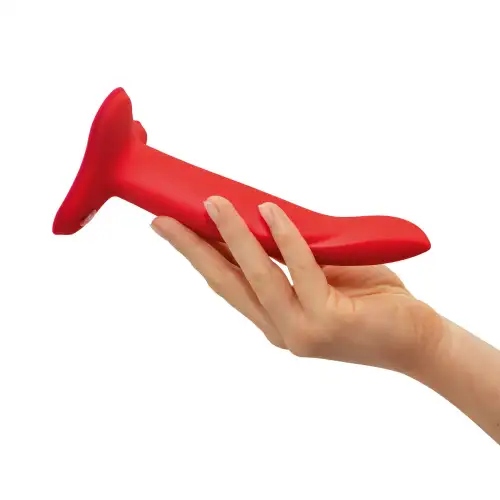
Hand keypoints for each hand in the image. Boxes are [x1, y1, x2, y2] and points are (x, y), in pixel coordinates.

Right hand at [151, 196, 443, 374]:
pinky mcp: (325, 323)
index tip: (172, 229)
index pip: (226, 282)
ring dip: (232, 236)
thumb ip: (292, 257)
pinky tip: (269, 212)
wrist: (417, 340)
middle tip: (162, 220)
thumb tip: (266, 217)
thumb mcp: (322, 275)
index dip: (196, 255)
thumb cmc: (369, 302)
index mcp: (273, 319)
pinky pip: (300, 270)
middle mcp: (278, 329)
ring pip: (256, 276)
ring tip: (212, 203)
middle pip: (225, 282)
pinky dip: (284, 238)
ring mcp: (298, 330)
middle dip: (190, 249)